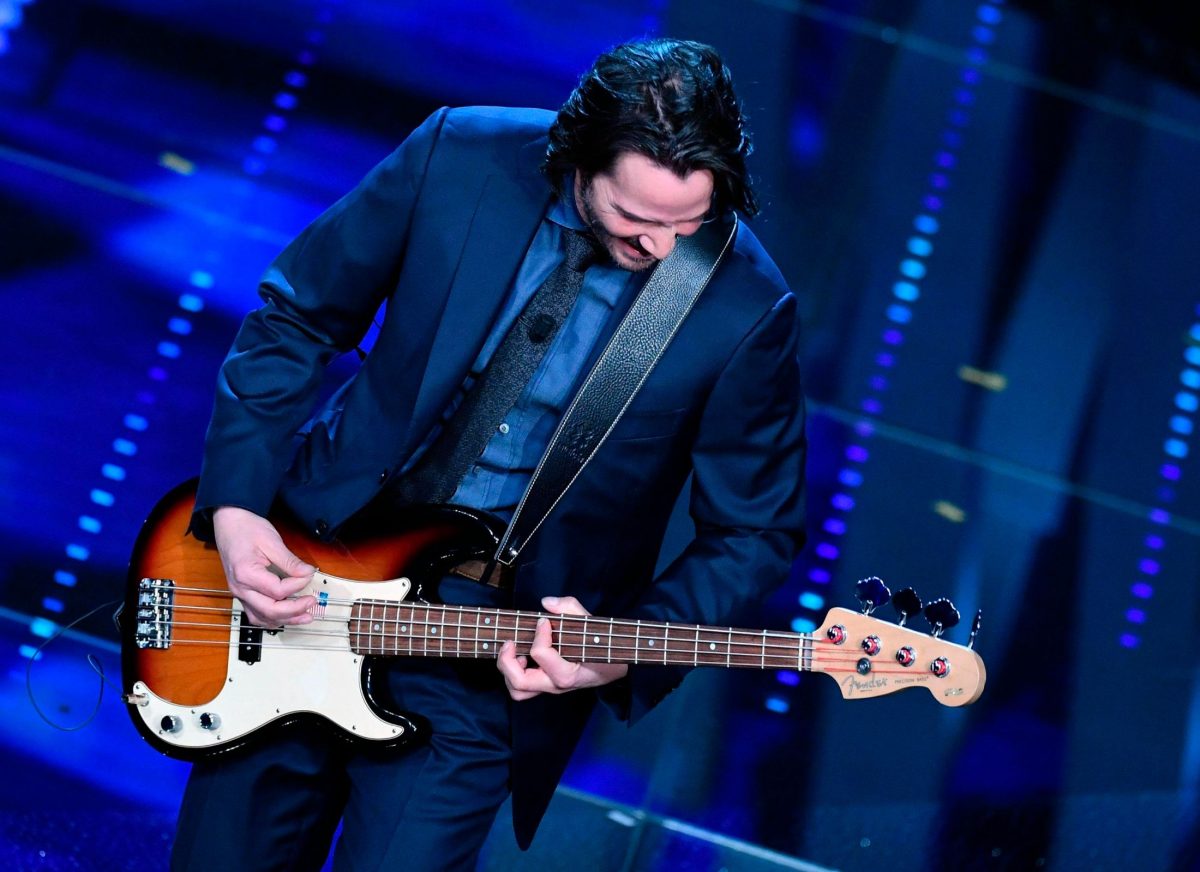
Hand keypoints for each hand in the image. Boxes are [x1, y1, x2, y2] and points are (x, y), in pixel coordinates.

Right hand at [212, 506, 315, 627]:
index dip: (298, 585)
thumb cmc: (246, 529)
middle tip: (312, 602)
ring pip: (262, 618)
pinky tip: (287, 616)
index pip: (278, 590)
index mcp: (246, 573)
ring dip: (285, 620)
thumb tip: (307, 573)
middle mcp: (240, 588)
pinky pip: (256, 614)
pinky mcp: (242, 594)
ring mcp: (239, 593)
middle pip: (270, 610)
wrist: (229, 524)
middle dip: (295, 610)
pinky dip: (272, 618)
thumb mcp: (272, 542)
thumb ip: (290, 562)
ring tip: (305, 616)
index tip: (309, 574)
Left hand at [496, 595, 628, 700]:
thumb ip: (571, 609)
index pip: (541, 654)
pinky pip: (522, 687)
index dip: (538, 633)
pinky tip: (524, 655)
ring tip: (515, 651)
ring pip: (517, 690)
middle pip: (519, 682)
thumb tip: (547, 602)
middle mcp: (556, 685)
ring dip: (508, 670)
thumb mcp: (593, 624)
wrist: (613, 669)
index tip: (543, 620)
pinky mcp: (545, 684)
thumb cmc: (603, 646)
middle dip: (507, 660)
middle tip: (511, 641)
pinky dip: (514, 673)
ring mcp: (549, 687)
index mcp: (568, 674)